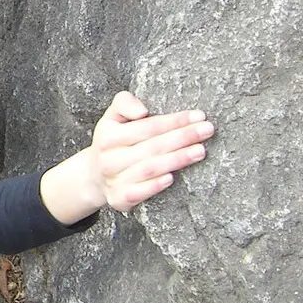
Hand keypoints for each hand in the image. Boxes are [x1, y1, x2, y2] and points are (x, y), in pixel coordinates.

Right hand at [89, 91, 213, 211]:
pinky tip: (171, 178)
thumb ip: (124, 104)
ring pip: (148, 169)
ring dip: (176, 160)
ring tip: (200, 151)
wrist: (94, 175)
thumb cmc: (113, 142)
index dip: (174, 121)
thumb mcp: (112, 118)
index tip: (199, 115)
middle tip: (207, 130)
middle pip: (152, 147)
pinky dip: (154, 186)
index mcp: (108, 136)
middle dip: (182, 137)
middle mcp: (109, 159)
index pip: (146, 126)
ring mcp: (113, 180)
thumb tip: (141, 111)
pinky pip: (137, 193)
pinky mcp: (118, 199)